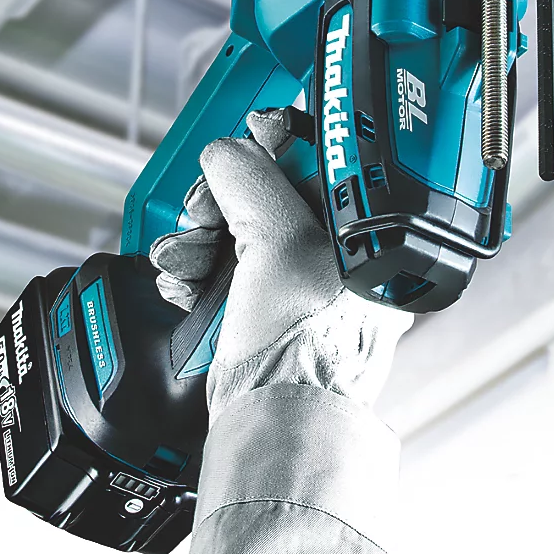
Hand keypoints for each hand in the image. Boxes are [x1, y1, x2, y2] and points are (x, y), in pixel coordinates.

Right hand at [149, 111, 413, 418]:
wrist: (270, 425)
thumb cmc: (304, 353)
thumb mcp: (282, 244)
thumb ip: (253, 182)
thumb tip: (228, 154)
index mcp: (368, 241)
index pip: (325, 166)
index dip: (285, 142)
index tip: (256, 128)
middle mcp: (338, 261)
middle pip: (272, 197)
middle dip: (224, 201)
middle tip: (207, 210)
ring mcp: (299, 288)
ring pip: (240, 233)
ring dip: (200, 238)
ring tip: (187, 257)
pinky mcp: (262, 312)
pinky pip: (225, 269)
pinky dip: (197, 270)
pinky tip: (185, 282)